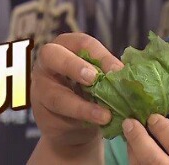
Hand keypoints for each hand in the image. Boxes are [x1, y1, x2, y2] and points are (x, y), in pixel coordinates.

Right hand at [30, 33, 123, 152]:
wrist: (75, 125)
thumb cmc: (90, 91)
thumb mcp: (99, 78)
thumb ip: (107, 74)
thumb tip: (128, 74)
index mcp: (66, 46)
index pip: (82, 43)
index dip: (101, 55)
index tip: (118, 70)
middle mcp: (48, 62)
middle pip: (53, 55)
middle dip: (74, 66)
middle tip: (94, 78)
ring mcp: (39, 87)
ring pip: (55, 95)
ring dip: (82, 106)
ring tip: (105, 115)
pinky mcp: (41, 112)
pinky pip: (58, 116)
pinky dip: (79, 119)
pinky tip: (97, 122)